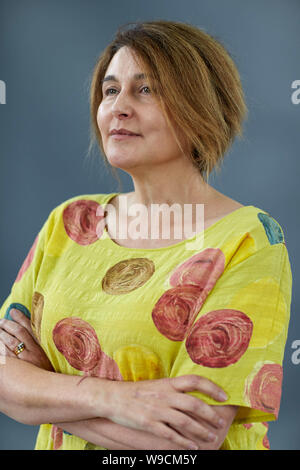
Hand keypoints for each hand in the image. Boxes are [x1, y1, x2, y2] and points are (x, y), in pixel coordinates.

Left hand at [0, 308, 53, 370]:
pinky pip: (5, 356)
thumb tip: (26, 325)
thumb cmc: (44, 370)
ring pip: (9, 343)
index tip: (13, 311)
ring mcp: (24, 361)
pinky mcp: (17, 370)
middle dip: (7, 325)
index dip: (20, 317)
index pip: (29, 327)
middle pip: (18, 333)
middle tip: (1, 321)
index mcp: (41, 346)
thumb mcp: (45, 353)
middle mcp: (33, 352)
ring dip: (1, 335)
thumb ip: (37, 339)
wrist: (47, 389)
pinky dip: (0, 349)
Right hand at [99, 375, 227, 449]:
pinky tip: (192, 447)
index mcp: (168, 383)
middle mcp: (165, 395)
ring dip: (200, 431)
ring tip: (210, 438)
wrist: (112, 397)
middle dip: (210, 415)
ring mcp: (157, 410)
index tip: (224, 396)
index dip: (212, 388)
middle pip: (194, 404)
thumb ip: (174, 389)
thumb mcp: (157, 385)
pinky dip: (183, 442)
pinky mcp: (149, 424)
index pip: (195, 381)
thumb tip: (193, 394)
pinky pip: (170, 435)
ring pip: (185, 421)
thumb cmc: (137, 392)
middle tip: (220, 423)